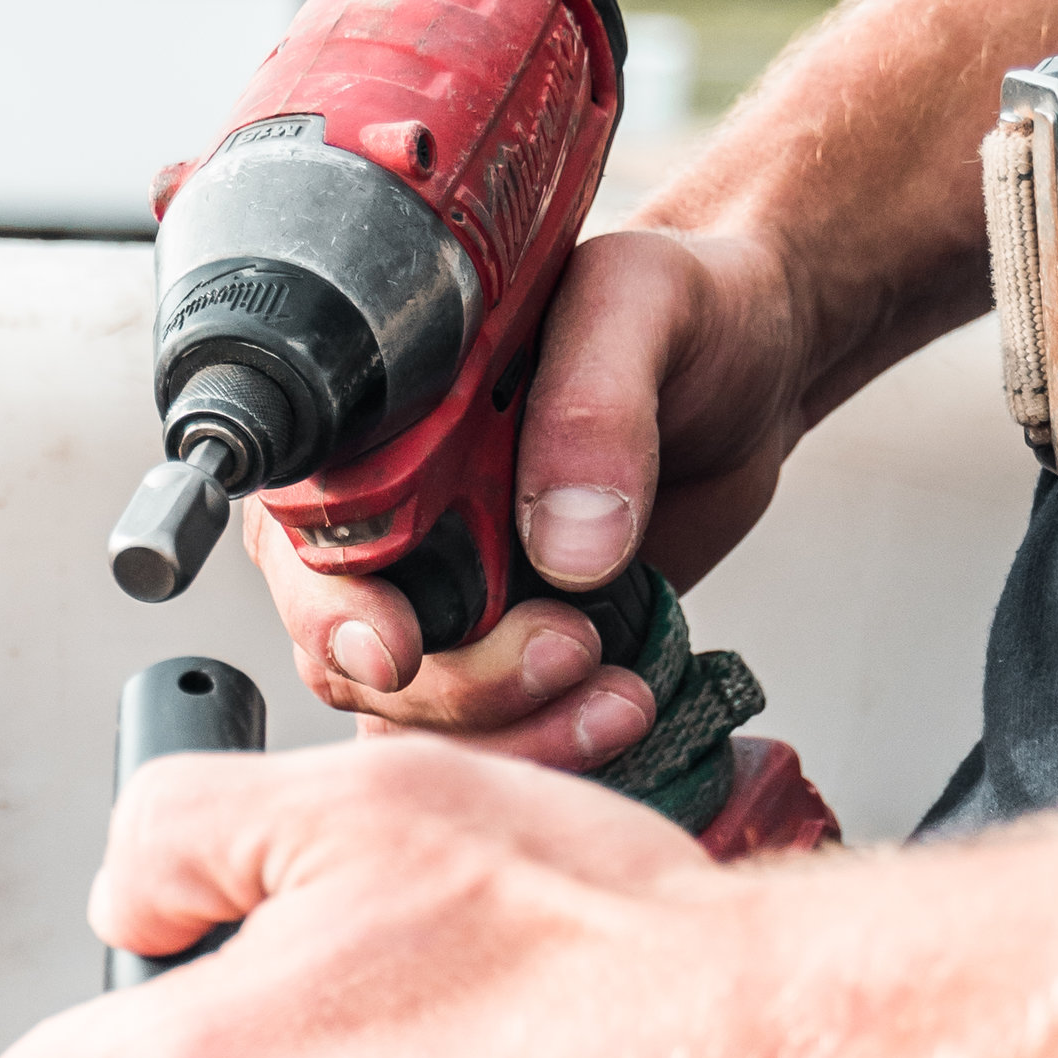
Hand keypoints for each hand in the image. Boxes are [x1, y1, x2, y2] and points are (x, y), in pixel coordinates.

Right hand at [248, 220, 815, 774]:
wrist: (752, 371)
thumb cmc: (684, 311)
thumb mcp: (644, 304)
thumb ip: (596, 404)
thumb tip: (562, 547)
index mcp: (374, 436)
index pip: (305, 549)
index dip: (335, 614)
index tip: (402, 652)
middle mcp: (388, 532)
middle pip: (356, 664)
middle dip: (459, 689)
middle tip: (572, 649)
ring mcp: (443, 607)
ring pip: (417, 727)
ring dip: (515, 737)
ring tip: (621, 701)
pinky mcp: (504, 663)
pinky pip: (488, 747)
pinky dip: (547, 753)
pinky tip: (619, 718)